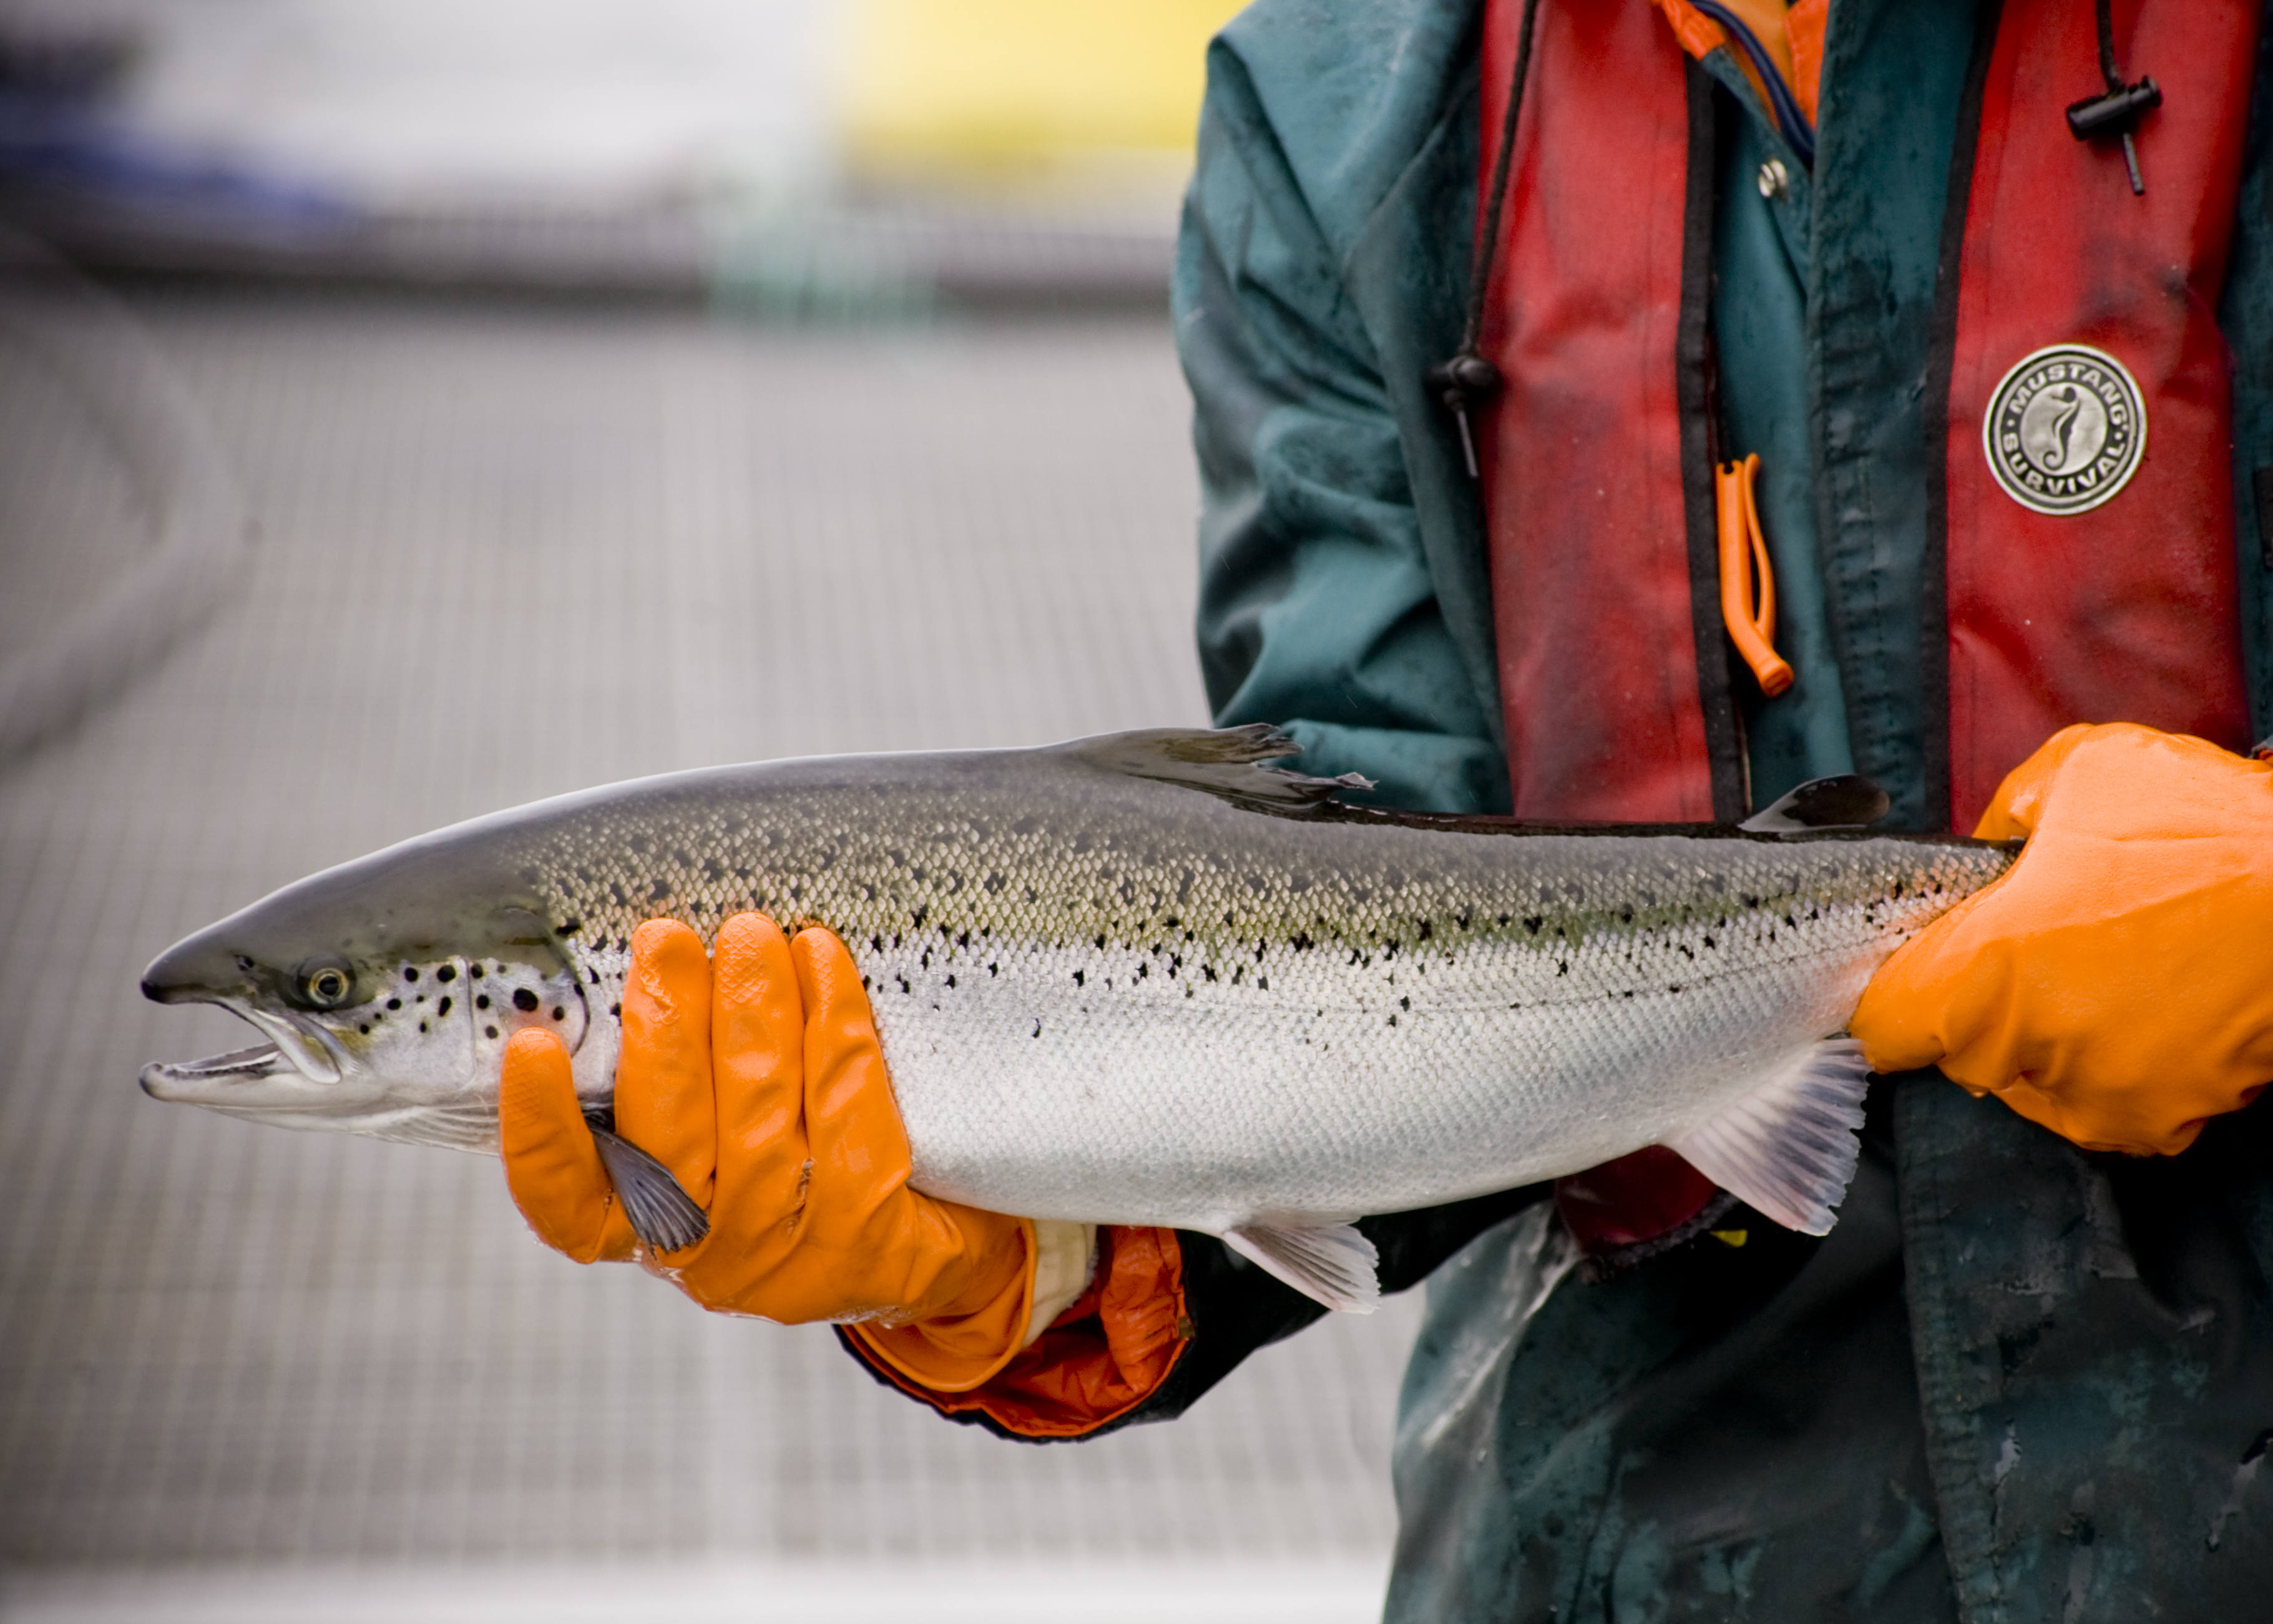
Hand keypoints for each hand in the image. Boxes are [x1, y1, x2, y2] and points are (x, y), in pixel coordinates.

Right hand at [500, 912, 1089, 1390]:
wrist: (940, 1233)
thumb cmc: (808, 1150)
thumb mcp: (725, 1121)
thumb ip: (680, 1068)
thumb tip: (643, 950)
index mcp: (643, 1225)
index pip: (565, 1202)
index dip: (539, 1131)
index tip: (531, 1045)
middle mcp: (703, 1255)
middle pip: (668, 1143)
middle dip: (664, 1029)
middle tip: (664, 938)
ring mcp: (786, 1259)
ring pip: (758, 1124)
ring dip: (753, 1016)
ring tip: (751, 934)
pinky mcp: (867, 1245)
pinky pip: (846, 1119)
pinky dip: (833, 1029)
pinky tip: (824, 963)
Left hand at [1852, 723, 2272, 1153]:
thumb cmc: (2204, 827)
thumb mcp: (2076, 776)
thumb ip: (2001, 819)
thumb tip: (1985, 853)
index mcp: (1988, 971)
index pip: (1884, 1026)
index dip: (1890, 995)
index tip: (1913, 972)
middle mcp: (2035, 1048)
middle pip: (1959, 1052)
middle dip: (1981, 1007)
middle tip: (2037, 949)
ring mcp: (2101, 1094)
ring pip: (2031, 1080)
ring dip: (2049, 1038)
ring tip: (2106, 972)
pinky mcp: (2161, 1123)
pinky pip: (2103, 1102)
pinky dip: (2113, 1067)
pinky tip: (2148, 1009)